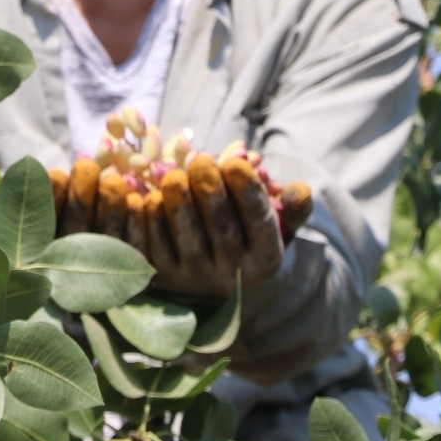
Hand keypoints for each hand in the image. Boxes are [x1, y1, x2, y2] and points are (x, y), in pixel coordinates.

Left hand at [49, 154, 312, 298]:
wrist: (219, 279)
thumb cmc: (250, 234)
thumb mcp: (278, 224)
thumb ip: (291, 208)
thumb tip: (303, 190)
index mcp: (264, 260)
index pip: (260, 225)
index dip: (249, 194)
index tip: (238, 162)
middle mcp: (230, 276)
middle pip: (220, 233)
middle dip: (211, 195)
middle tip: (202, 162)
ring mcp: (192, 279)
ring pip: (183, 242)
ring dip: (176, 207)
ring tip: (173, 175)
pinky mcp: (158, 277)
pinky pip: (149, 249)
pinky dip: (142, 222)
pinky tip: (137, 194)